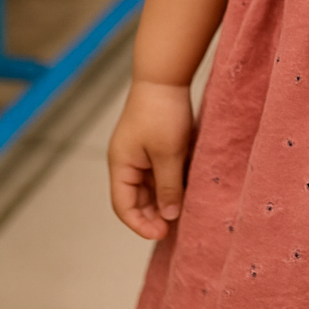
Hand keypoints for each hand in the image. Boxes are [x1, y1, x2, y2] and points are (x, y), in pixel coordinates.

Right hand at [107, 80, 194, 240]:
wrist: (166, 74)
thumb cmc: (162, 112)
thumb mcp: (168, 154)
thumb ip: (168, 187)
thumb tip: (169, 216)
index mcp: (120, 165)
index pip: (123, 206)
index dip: (140, 224)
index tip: (162, 234)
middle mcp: (126, 161)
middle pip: (136, 198)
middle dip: (154, 214)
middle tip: (177, 226)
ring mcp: (140, 151)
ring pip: (150, 185)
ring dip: (165, 198)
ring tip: (185, 209)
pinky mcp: (154, 143)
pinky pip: (160, 170)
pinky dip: (171, 181)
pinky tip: (188, 187)